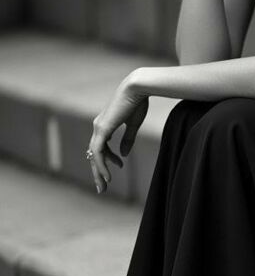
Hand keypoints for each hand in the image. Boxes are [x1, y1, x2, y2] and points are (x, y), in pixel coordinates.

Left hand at [87, 75, 148, 192]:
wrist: (137, 88)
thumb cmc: (138, 102)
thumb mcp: (133, 124)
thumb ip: (127, 139)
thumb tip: (123, 154)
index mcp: (105, 124)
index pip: (102, 147)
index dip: (109, 159)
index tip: (120, 166)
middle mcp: (98, 127)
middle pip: (95, 154)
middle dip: (98, 171)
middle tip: (102, 187)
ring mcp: (99, 128)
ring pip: (94, 156)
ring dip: (98, 172)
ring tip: (103, 186)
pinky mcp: (102, 129)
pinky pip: (99, 152)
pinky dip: (102, 165)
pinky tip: (107, 176)